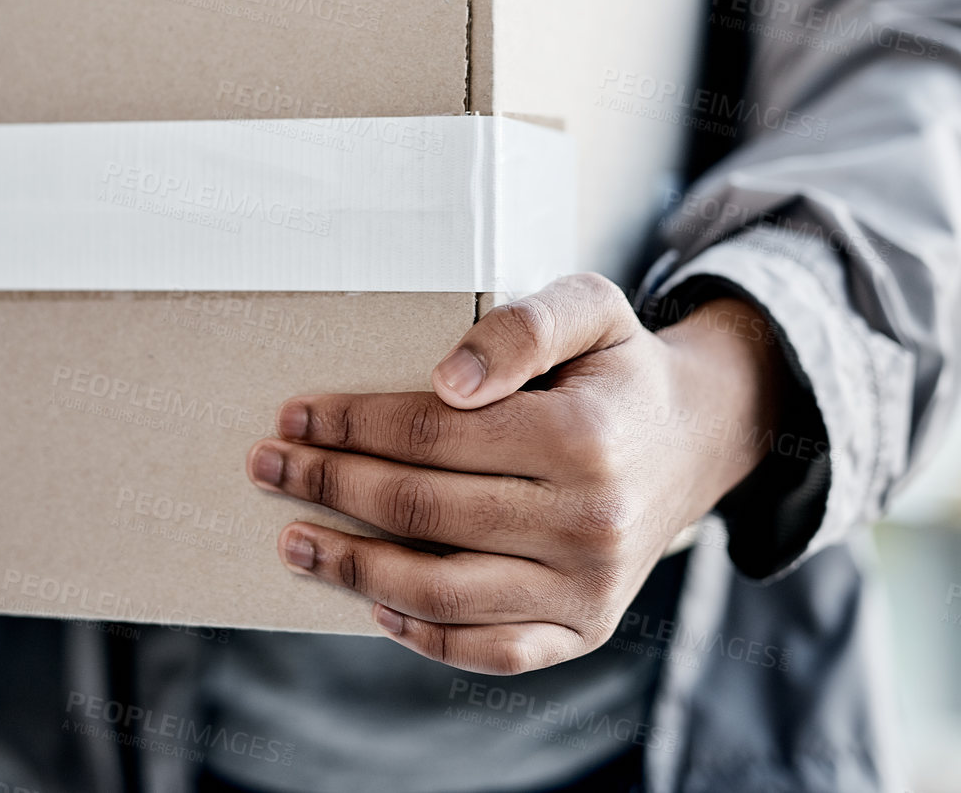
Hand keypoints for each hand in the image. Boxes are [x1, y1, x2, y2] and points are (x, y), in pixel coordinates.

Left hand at [246, 272, 784, 674]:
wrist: (692, 443)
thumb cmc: (617, 371)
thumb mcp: (590, 309)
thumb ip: (522, 326)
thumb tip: (447, 381)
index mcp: (586, 438)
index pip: (435, 434)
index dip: (352, 425)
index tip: (295, 415)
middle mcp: (590, 522)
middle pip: (424, 510)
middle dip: (331, 486)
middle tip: (268, 466)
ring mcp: (589, 588)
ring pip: (442, 592)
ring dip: (352, 567)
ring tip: (293, 539)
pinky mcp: (584, 631)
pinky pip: (489, 651)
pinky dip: (422, 633)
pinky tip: (372, 601)